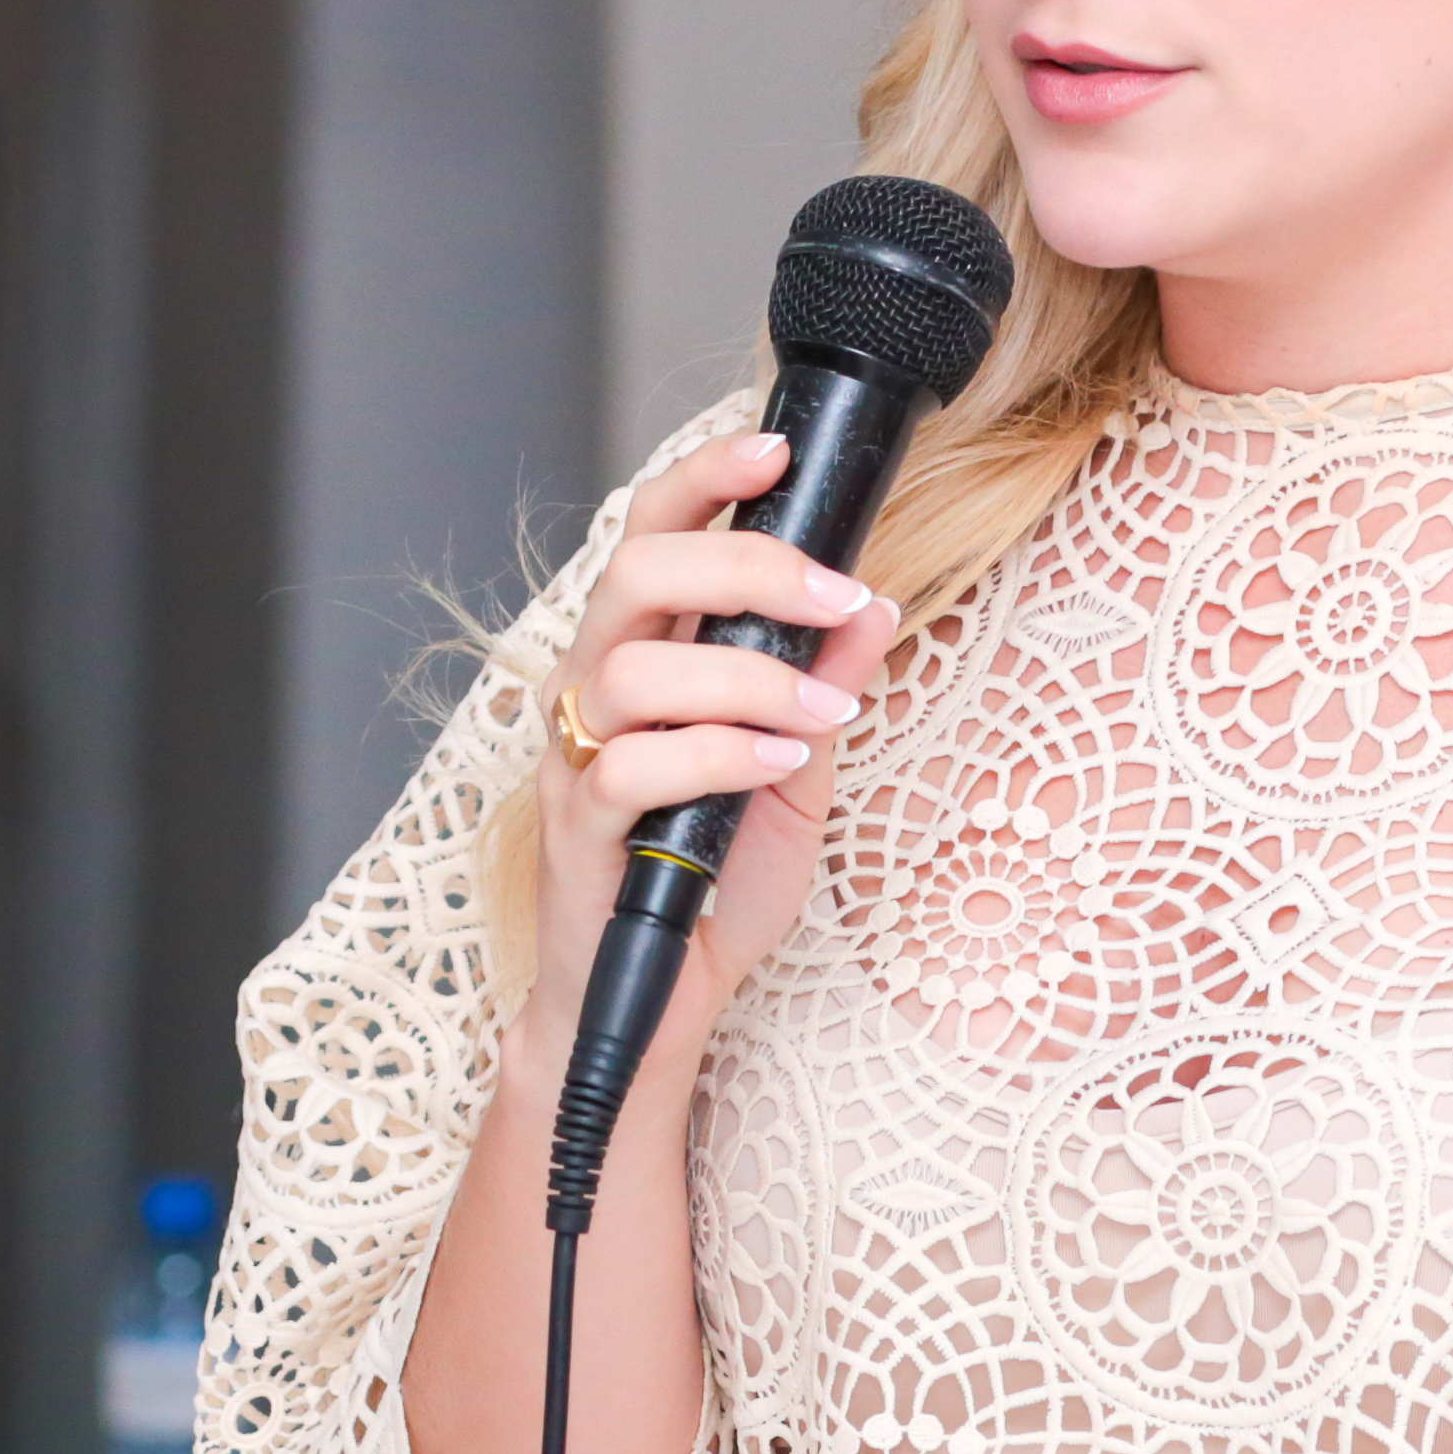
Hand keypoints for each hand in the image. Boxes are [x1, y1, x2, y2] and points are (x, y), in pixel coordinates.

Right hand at [522, 426, 904, 1054]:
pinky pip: (633, 769)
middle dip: (745, 566)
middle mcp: (594, 690)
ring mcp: (576, 758)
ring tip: (822, 711)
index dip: (703, 478)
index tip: (777, 449)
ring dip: (748, 677)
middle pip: (635, 573)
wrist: (657, 1004)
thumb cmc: (712, 884)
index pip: (654, 533)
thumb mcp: (798, 772)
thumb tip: (875, 601)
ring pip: (634, 670)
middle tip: (833, 594)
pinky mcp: (576, 832)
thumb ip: (825, 684)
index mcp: (645, 656)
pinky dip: (718, 754)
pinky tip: (776, 763)